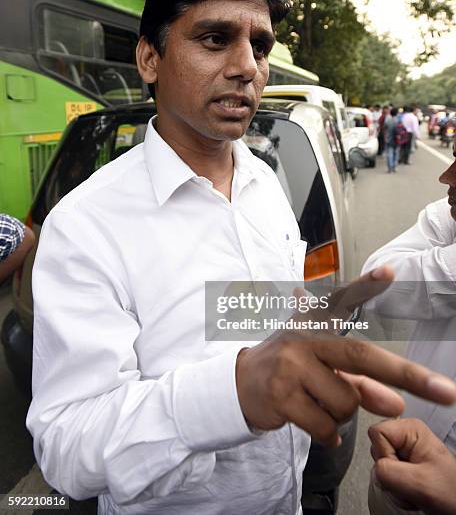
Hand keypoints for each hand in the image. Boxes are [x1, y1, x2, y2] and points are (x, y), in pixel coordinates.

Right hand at [236, 268, 455, 445]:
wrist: (238, 386)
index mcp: (313, 322)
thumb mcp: (323, 368)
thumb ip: (360, 381)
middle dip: (408, 375)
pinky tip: (312, 422)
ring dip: (342, 414)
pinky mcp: (282, 395)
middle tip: (445, 392)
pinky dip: (329, 433)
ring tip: (317, 402)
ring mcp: (290, 365)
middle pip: (362, 356)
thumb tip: (396, 404)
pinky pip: (327, 426)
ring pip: (347, 401)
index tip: (389, 272)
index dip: (365, 286)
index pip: (341, 299)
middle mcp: (302, 338)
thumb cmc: (289, 370)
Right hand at [369, 418, 455, 514]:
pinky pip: (385, 474)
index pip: (376, 432)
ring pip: (379, 463)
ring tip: (412, 486)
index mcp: (410, 428)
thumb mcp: (419, 482)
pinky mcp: (403, 464)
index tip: (403, 468)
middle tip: (409, 481)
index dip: (384, 454)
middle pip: (375, 448)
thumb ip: (387, 471)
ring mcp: (404, 451)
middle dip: (388, 471)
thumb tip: (374, 468)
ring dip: (392, 482)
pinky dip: (395, 487)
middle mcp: (405, 436)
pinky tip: (410, 490)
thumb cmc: (451, 492)